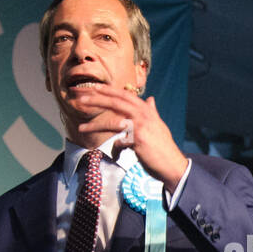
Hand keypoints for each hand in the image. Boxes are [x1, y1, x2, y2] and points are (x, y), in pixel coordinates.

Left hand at [73, 85, 187, 190]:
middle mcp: (143, 115)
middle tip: (80, 97)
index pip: (124, 95)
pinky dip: (115, 149)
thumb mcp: (158, 125)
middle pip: (115, 102)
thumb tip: (150, 99)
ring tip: (80, 129)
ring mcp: (140, 127)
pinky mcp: (137, 141)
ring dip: (94, 125)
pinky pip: (118, 143)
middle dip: (96, 99)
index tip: (93, 87)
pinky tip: (114, 153)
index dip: (107, 90)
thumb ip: (152, 111)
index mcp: (146, 110)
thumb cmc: (163, 146)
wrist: (172, 164)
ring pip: (112, 122)